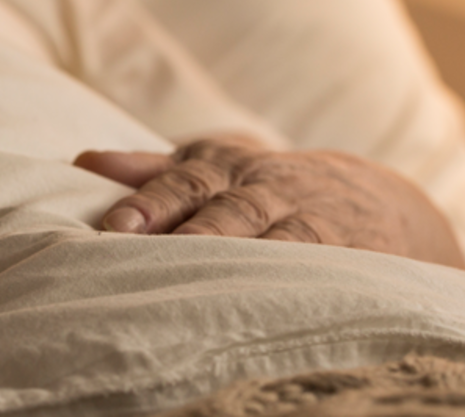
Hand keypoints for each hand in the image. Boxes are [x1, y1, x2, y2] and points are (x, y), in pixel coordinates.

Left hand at [75, 136, 464, 268]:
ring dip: (235, 260)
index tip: (113, 227)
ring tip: (198, 284)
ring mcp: (307, 220)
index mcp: (225, 166)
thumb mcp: (216, 168)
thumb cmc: (269, 187)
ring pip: (271, 240)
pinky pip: (318, 269)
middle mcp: (264, 188)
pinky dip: (294, 282)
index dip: (148, 203)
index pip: (183, 182)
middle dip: (186, 232)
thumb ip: (152, 170)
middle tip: (144, 251)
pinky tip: (267, 303)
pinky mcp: (345, 255)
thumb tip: (84, 162)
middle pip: (223, 209)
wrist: (380, 201)